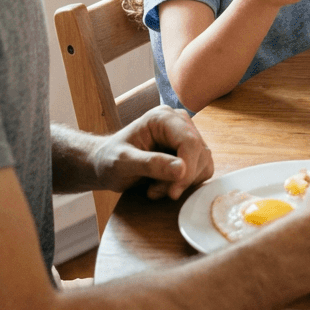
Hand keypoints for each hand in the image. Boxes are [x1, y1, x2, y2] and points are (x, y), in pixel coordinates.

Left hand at [91, 106, 213, 200]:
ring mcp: (186, 136)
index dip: (187, 169)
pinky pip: (201, 170)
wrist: (106, 164)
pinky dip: (185, 184)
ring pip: (203, 163)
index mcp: (162, 117)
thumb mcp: (123, 163)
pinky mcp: (190, 151)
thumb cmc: (109, 160)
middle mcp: (179, 122)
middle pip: (200, 153)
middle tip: (155, 192)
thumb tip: (182, 169)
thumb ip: (150, 164)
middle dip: (181, 179)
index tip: (173, 192)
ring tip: (155, 189)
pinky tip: (164, 186)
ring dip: (182, 183)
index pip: (189, 141)